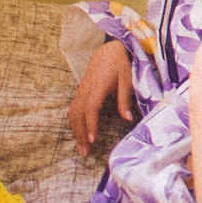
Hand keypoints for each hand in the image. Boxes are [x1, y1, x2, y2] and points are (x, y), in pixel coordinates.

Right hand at [68, 40, 135, 156]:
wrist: (108, 50)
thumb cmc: (120, 63)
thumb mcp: (127, 78)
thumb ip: (125, 98)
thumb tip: (128, 119)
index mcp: (98, 85)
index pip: (91, 107)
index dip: (91, 124)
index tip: (93, 139)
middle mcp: (86, 89)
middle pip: (78, 114)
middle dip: (80, 134)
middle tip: (85, 152)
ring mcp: (81, 90)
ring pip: (73, 113)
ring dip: (76, 131)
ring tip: (82, 148)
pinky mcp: (81, 92)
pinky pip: (74, 109)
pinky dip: (75, 124)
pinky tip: (80, 135)